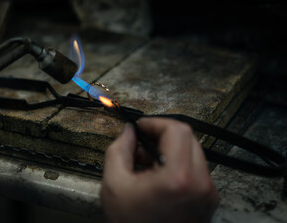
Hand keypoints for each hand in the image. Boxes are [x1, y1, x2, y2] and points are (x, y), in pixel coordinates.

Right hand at [101, 118, 219, 222]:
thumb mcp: (114, 184)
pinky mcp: (209, 199)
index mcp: (178, 178)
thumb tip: (129, 131)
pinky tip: (158, 175)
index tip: (140, 128)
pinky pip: (196, 167)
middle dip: (162, 135)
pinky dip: (178, 163)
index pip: (177, 130)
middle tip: (142, 144)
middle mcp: (200, 183)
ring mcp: (208, 192)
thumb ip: (119, 149)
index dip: (156, 123)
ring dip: (170, 149)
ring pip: (193, 151)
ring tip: (147, 163)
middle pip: (188, 137)